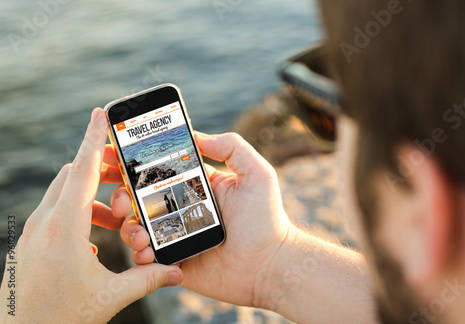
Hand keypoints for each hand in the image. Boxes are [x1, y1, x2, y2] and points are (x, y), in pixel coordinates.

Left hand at [0, 109, 182, 322]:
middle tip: (126, 174)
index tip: (102, 113)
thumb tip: (177, 272)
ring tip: (117, 216)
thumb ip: (147, 279)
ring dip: (91, 195)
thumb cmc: (59, 317)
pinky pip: (55, 212)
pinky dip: (78, 212)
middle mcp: (45, 222)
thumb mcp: (110, 297)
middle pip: (73, 174)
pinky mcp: (30, 243)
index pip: (82, 169)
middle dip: (101, 168)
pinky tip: (94, 239)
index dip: (94, 138)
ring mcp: (33, 232)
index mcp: (65, 227)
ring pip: (63, 193)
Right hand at [120, 132, 291, 306]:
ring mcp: (175, 235)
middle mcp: (180, 208)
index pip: (158, 169)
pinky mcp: (173, 260)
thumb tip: (197, 135)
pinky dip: (138, 253)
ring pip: (135, 226)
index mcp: (195, 186)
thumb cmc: (267, 219)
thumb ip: (231, 147)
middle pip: (138, 197)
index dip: (133, 162)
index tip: (111, 153)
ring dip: (126, 226)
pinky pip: (145, 256)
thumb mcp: (256, 173)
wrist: (270, 265)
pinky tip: (147, 250)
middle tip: (117, 197)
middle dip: (119, 193)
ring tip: (139, 231)